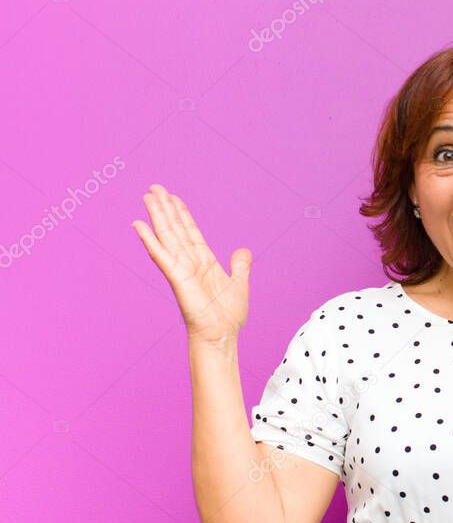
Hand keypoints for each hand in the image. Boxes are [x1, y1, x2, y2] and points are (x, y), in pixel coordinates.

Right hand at [131, 184, 251, 344]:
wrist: (221, 335)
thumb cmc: (228, 315)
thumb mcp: (240, 283)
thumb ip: (240, 265)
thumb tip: (243, 250)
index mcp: (204, 261)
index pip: (190, 231)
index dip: (181, 213)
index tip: (173, 197)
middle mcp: (190, 262)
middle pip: (175, 228)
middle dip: (165, 208)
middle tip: (154, 188)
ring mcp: (181, 268)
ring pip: (167, 236)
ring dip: (156, 216)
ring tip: (147, 197)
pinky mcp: (176, 277)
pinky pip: (161, 255)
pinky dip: (150, 240)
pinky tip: (139, 225)